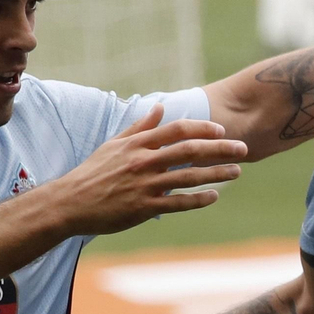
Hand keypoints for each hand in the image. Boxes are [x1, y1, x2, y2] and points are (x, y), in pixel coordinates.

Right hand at [57, 105, 245, 234]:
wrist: (71, 202)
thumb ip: (140, 126)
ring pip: (189, 177)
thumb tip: (161, 106)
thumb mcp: (114, 144)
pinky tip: (214, 196)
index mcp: (138, 144)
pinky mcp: (144, 207)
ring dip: (216, 174)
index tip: (221, 132)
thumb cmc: (93, 172)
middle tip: (242, 149)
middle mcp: (144, 161)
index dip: (203, 129)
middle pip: (190, 151)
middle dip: (220, 149)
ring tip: (237, 172)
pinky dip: (198, 200)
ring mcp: (145, 185)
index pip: (178, 130)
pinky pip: (178, 203)